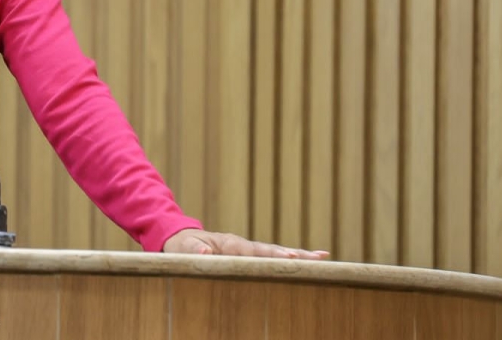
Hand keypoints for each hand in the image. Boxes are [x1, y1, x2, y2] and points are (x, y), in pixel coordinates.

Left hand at [163, 228, 329, 259]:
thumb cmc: (180, 246)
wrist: (179, 238)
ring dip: (297, 255)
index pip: (255, 251)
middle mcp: (242, 244)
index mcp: (229, 244)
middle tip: (319, 257)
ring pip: (274, 252)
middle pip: (271, 250)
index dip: (272, 256)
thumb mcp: (182, 249)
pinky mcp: (247, 254)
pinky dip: (289, 259)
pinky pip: (270, 257)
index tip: (290, 258)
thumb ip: (194, 251)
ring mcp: (246, 248)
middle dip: (295, 254)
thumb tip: (206, 253)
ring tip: (321, 257)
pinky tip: (307, 262)